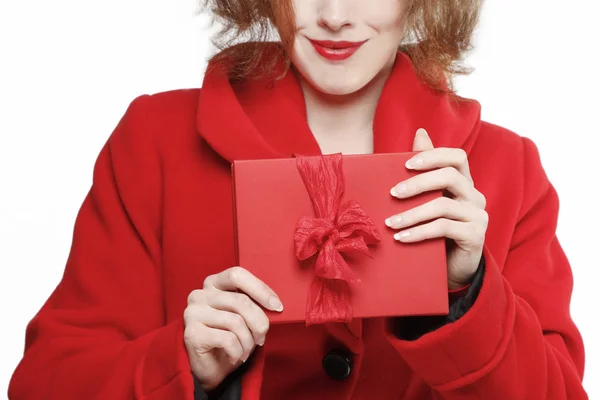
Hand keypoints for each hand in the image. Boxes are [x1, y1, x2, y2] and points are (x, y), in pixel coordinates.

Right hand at [184, 266, 282, 389]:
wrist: (209, 368)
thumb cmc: (229, 338)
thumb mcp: (242, 316)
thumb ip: (252, 304)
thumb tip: (275, 305)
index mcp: (213, 284)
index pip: (237, 275)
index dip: (260, 289)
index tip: (277, 306)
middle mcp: (199, 295)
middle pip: (240, 301)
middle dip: (259, 323)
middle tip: (262, 338)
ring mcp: (193, 313)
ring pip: (236, 322)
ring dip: (248, 341)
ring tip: (246, 350)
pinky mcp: (192, 334)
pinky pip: (228, 339)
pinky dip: (238, 351)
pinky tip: (235, 356)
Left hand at [385, 128, 487, 289]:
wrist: (452, 268)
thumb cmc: (436, 230)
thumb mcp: (428, 200)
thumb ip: (424, 170)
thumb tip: (420, 132)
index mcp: (464, 182)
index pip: (457, 156)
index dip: (433, 155)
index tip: (406, 164)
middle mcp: (474, 195)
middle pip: (450, 176)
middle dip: (418, 183)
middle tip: (392, 194)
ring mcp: (478, 215)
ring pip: (443, 205)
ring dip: (412, 213)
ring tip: (390, 222)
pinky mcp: (475, 236)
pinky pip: (444, 228)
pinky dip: (419, 232)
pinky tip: (401, 238)